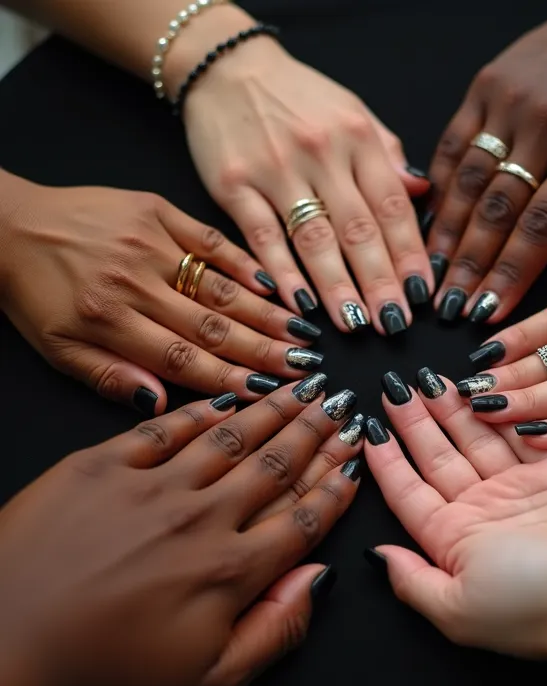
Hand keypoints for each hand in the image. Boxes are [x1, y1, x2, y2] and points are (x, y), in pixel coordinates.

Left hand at [0, 173, 324, 414]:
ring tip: (303, 333)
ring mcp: (149, 242)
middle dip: (264, 350)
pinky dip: (244, 262)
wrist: (7, 224)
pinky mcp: (156, 210)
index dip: (231, 379)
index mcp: (108, 321)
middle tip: (305, 366)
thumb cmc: (35, 291)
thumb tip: (162, 403)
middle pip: (212, 326)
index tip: (271, 394)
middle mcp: (134, 282)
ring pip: (219, 287)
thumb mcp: (58, 349)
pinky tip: (276, 283)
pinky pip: (209, 239)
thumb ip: (111, 377)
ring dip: (265, 313)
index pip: (184, 360)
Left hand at [0, 377, 361, 685]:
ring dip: (273, 412)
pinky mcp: (98, 468)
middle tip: (341, 403)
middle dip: (315, 433)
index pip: (301, 518)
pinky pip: (163, 429)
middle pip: (274, 466)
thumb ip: (275, 631)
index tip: (355, 457)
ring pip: (230, 439)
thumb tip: (320, 579)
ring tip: (303, 387)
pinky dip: (200, 412)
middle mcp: (199, 519)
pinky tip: (226, 399)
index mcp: (227, 572)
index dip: (334, 487)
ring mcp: (148, 487)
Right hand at [180, 14, 431, 334]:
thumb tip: (421, 193)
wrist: (226, 67)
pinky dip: (282, 273)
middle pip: (358, 229)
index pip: (392, 206)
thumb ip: (387, 155)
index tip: (422, 294)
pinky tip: (300, 305)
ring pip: (313, 238)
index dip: (410, 253)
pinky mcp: (234, 185)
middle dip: (380, 281)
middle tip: (394, 323)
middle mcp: (320, 153)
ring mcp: (275, 170)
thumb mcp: (353, 112)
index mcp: (357, 138)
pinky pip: (262, 236)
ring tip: (356, 324)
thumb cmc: (299, 98)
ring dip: (336, 286)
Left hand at [364, 371, 546, 655]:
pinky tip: (475, 386)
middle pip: (437, 456)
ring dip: (450, 408)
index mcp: (453, 541)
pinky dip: (497, 409)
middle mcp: (481, 511)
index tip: (369, 428)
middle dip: (415, 421)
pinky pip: (516, 431)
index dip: (386, 460)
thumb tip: (376, 556)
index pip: (408, 492)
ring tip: (426, 378)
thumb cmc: (532, 602)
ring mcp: (517, 487)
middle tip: (395, 385)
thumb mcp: (455, 607)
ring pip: (473, 437)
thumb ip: (411, 580)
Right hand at [426, 0, 546, 323]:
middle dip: (470, 265)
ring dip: (447, 233)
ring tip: (432, 273)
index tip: (490, 310)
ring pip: (469, 182)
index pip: (542, 229)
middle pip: (498, 212)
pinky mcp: (485, 88)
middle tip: (450, 305)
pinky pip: (454, 144)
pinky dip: (440, 186)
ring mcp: (511, 105)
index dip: (511, 274)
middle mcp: (546, 129)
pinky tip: (428, 221)